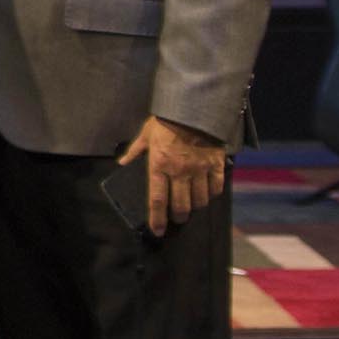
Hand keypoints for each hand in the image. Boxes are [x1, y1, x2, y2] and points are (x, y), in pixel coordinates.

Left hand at [118, 115, 227, 234]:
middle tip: (177, 218)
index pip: (157, 200)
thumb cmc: (166, 122)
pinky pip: (216, 188)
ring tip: (191, 207)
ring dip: (195, 207)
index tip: (158, 231)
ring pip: (199, 200)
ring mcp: (199, 170)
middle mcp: (179, 172)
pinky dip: (212, 194)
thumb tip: (122, 163)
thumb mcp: (146, 135)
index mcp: (159, 166)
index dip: (157, 219)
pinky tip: (207, 194)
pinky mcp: (216, 165)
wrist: (193, 108)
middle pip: (180, 205)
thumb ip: (135, 151)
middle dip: (178, 216)